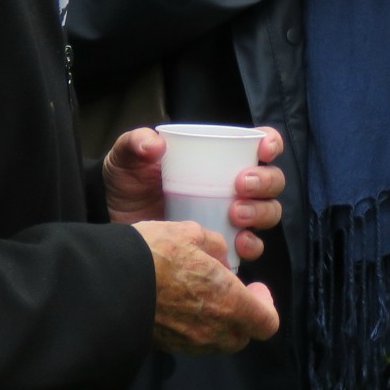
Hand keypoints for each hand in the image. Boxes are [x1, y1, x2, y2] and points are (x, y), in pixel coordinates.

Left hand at [105, 127, 285, 263]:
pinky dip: (252, 245)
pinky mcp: (225, 245)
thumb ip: (136, 143)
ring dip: (260, 212)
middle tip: (240, 186)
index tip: (263, 150)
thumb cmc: (129, 183)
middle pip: (272, 182)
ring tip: (236, 215)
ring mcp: (232, 216)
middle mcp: (234, 185)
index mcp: (220, 156)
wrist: (116, 225)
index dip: (271, 143)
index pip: (260, 144)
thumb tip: (155, 145)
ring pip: (269, 212)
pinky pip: (252, 247)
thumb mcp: (128, 157)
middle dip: (265, 182)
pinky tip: (238, 243)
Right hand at [134, 220, 279, 352]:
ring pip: (217, 342)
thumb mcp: (191, 234)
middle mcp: (213, 329)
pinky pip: (192, 342)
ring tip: (203, 296)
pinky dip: (195, 328)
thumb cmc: (154, 253)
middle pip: (243, 336)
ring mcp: (188, 342)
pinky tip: (180, 305)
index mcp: (228, 301)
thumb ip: (216, 247)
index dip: (266, 306)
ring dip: (219, 323)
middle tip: (231, 291)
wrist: (106, 283)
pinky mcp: (166, 346)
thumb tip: (222, 261)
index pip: (266, 323)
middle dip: (243, 315)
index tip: (255, 287)